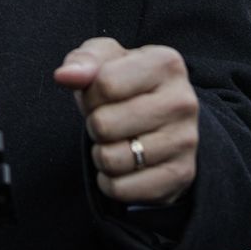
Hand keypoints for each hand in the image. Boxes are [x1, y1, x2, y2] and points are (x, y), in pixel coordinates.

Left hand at [54, 36, 198, 205]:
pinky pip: (121, 189)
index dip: (91, 93)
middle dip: (94, 125)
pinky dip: (110, 181)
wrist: (166, 120)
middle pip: (104, 124)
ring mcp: (185, 140)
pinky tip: (124, 165)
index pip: (104, 84)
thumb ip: (84, 61)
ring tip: (116, 141)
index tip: (101, 94)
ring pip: (111, 159)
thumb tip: (65, 76)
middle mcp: (183, 100)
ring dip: (101, 154)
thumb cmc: (127, 83)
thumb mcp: (106, 60)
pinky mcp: (180, 175)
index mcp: (166, 63)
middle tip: (109, 120)